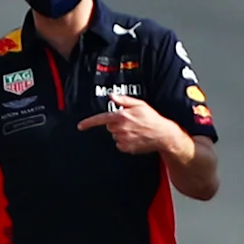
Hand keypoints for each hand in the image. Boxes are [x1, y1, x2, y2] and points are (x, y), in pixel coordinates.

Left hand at [77, 93, 191, 159]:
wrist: (163, 135)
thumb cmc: (153, 119)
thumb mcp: (140, 104)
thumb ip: (124, 100)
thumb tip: (112, 96)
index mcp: (122, 116)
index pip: (101, 119)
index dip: (89, 123)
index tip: (80, 126)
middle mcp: (121, 128)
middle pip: (109, 126)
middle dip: (116, 124)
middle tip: (129, 122)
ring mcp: (124, 139)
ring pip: (114, 136)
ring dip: (121, 133)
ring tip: (135, 130)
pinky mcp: (127, 148)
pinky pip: (120, 145)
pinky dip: (125, 142)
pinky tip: (135, 138)